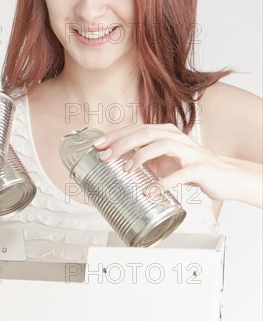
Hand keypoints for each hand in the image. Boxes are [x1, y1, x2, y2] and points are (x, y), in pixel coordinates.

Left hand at [92, 123, 232, 201]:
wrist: (224, 176)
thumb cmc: (188, 167)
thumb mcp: (162, 159)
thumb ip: (141, 157)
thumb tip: (111, 163)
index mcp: (164, 132)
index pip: (135, 128)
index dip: (114, 135)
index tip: (96, 146)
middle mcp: (175, 137)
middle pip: (145, 133)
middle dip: (122, 144)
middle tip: (105, 158)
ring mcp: (189, 151)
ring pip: (161, 145)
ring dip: (140, 157)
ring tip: (126, 171)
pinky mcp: (200, 168)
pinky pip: (180, 175)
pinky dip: (163, 183)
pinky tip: (150, 192)